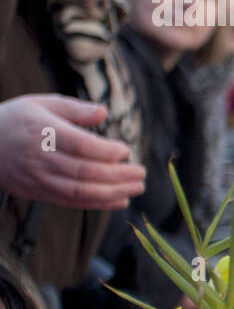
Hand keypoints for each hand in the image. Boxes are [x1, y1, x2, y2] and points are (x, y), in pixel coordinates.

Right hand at [0, 95, 145, 208]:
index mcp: (42, 131)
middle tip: (142, 172)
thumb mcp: (41, 104)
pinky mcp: (37, 193)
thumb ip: (74, 109)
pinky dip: (98, 203)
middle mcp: (40, 158)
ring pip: (80, 191)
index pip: (81, 146)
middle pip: (85, 172)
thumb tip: (104, 112)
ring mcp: (37, 178)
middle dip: (118, 175)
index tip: (126, 150)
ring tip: (137, 187)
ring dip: (113, 192)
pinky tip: (121, 200)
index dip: (107, 151)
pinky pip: (71, 202)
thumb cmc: (17, 119)